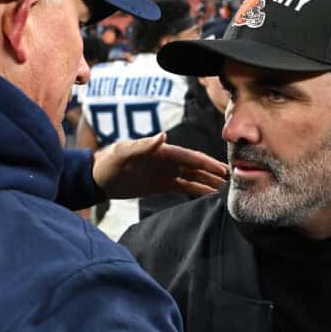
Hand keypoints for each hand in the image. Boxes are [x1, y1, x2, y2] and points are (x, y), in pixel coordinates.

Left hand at [92, 133, 228, 199]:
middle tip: (233, 179)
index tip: (223, 169)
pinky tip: (208, 196)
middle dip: (214, 172)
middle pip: (196, 166)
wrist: (97, 178)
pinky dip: (196, 190)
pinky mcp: (161, 184)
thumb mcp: (124, 153)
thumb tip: (164, 136)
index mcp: (162, 151)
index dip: (207, 162)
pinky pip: (184, 187)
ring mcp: (166, 172)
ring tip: (225, 189)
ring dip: (208, 181)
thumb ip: (144, 145)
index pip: (190, 157)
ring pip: (193, 176)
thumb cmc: (108, 162)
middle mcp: (168, 160)